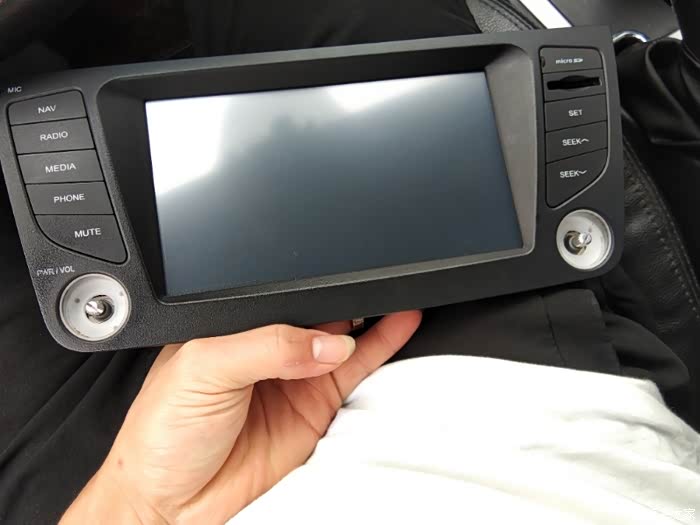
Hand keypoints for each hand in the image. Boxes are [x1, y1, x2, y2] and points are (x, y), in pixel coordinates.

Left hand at [61, 311, 420, 523]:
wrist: (170, 503)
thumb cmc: (161, 433)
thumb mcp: (203, 369)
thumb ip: (266, 348)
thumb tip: (324, 342)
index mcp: (236, 328)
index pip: (284, 298)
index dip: (314, 288)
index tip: (342, 281)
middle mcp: (268, 351)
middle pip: (319, 315)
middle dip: (349, 299)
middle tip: (376, 288)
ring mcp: (295, 380)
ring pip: (344, 339)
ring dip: (373, 318)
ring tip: (397, 300)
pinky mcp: (315, 409)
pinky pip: (355, 373)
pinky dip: (382, 347)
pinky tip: (399, 325)